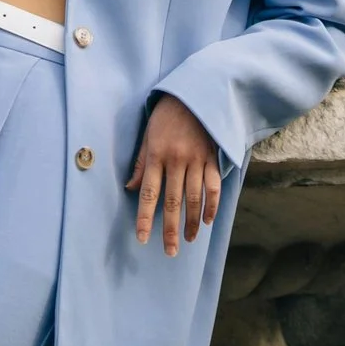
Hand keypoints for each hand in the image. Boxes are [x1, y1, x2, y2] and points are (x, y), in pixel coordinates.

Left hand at [126, 94, 221, 255]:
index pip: (149, 193)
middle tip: (170, 251)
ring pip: (194, 198)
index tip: (143, 238)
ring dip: (192, 222)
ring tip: (189, 240)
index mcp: (156, 155)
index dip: (146, 218)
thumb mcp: (147, 135)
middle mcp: (176, 160)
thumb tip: (131, 188)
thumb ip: (141, 163)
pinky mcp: (212, 158)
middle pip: (173, 201)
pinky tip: (208, 220)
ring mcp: (196, 160)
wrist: (194, 93)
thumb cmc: (165, 115)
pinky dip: (212, 204)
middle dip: (170, 230)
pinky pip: (213, 186)